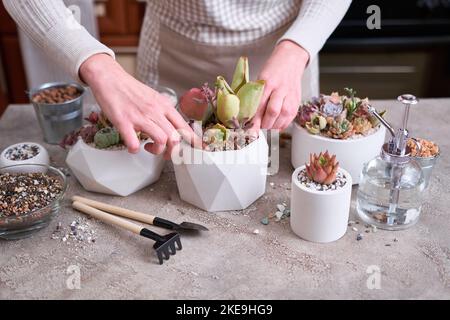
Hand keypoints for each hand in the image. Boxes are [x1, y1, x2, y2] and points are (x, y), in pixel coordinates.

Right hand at [80, 54, 198, 158]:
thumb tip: (174, 127)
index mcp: (164, 106)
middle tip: (165, 153)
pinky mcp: (123, 121)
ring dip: (157, 150)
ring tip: (149, 147)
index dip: (193, 140)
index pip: (184, 126)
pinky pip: (133, 142)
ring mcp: (140, 116)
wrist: (110, 77)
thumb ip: (164, 112)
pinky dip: (134, 149)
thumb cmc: (130, 90)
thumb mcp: (154, 98)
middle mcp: (155, 111)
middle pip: (175, 137)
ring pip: (161, 139)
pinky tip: (133, 146)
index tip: (198, 149)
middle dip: (173, 152)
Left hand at [252, 40, 308, 129]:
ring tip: (267, 126)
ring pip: (283, 116)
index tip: (249, 129)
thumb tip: (248, 116)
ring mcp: (290, 95)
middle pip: (272, 111)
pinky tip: (276, 125)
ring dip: (273, 125)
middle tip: (258, 127)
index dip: (254, 119)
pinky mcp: (297, 100)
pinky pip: (290, 117)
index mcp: (267, 82)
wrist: (290, 59)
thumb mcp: (260, 79)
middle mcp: (280, 89)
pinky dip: (282, 124)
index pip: (259, 104)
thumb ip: (255, 96)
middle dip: (264, 124)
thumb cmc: (272, 70)